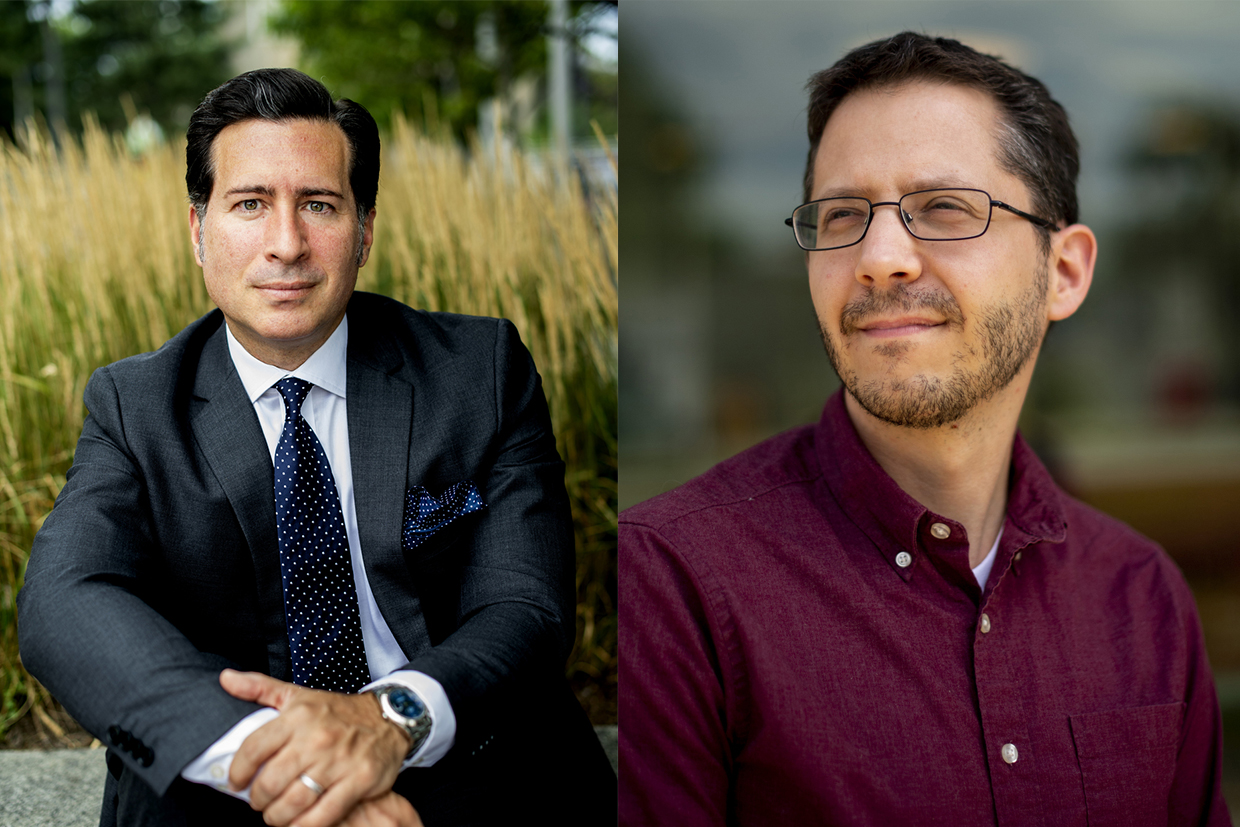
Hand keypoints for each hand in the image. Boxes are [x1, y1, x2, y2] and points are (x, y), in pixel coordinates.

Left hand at [220, 669, 410, 826]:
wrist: (389, 716)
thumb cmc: (338, 711)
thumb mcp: (298, 694)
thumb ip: (259, 688)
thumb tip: (226, 679)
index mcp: (298, 716)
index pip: (253, 749)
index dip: (237, 772)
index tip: (236, 782)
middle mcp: (316, 738)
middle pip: (270, 782)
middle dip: (258, 800)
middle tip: (259, 802)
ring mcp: (338, 761)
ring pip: (293, 802)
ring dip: (277, 817)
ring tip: (276, 815)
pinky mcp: (358, 780)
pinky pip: (323, 815)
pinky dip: (305, 825)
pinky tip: (299, 822)